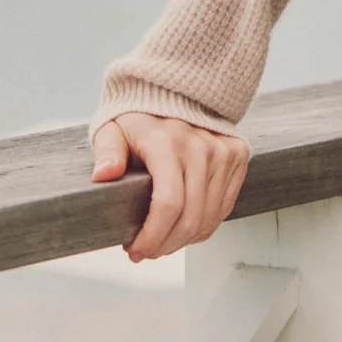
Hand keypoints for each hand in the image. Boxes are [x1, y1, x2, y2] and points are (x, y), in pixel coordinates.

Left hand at [91, 112, 249, 261]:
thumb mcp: (112, 129)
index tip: (134, 251)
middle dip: (165, 245)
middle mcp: (201, 145)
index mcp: (167, 141)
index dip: (152, 237)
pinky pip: (224, 207)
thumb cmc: (140, 116)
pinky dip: (204, 226)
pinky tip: (184, 228)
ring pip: (209, 217)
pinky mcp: (237, 155)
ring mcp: (223, 150)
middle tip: (145, 252)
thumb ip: (107, 152)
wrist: (176, 89)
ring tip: (162, 241)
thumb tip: (103, 175)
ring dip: (184, 240)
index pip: (168, 203)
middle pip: (190, 217)